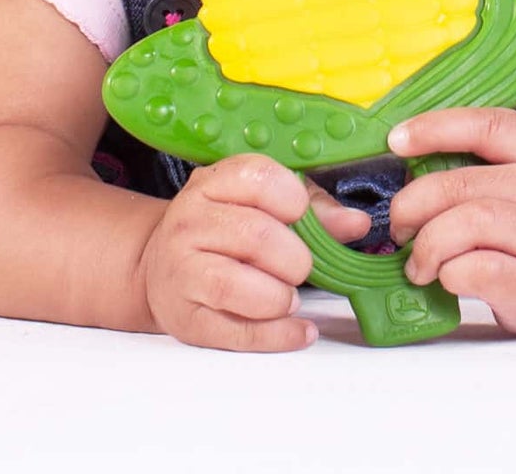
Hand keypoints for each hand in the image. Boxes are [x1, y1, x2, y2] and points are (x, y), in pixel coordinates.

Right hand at [137, 154, 368, 351]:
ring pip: (235, 285)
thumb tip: (357, 224)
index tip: (301, 214)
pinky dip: (276, 336)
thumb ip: (314, 211)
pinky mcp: (185, 319)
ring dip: (280, 296)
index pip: (258, 179)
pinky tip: (300, 331)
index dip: (293, 200)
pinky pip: (234, 332)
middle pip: (254, 236)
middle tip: (302, 266)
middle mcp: (190, 223)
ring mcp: (181, 272)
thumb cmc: (225, 228)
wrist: (158, 267)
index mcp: (212, 183)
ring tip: (291, 296)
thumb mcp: (264, 203)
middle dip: (294, 257)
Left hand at [387, 109, 515, 333]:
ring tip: (419, 263)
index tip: (396, 140)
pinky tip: (447, 278)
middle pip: (460, 183)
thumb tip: (406, 168)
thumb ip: (477, 169)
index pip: (488, 126)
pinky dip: (446, 273)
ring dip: (426, 246)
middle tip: (400, 227)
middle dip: (412, 205)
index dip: (436, 128)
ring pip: (464, 224)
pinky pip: (471, 269)